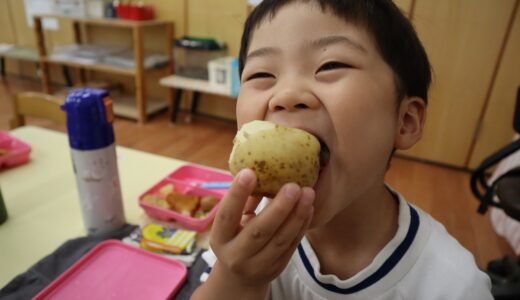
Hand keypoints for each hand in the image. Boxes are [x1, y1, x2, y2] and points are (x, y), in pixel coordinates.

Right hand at [210, 168, 314, 288]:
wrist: (239, 279)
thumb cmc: (234, 238)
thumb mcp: (230, 225)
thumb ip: (243, 203)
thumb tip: (259, 171)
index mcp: (220, 238)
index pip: (226, 216)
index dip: (236, 195)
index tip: (249, 172)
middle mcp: (236, 255)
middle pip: (259, 231)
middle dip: (278, 208)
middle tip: (293, 185)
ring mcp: (257, 265)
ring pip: (281, 239)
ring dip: (297, 215)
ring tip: (308, 192)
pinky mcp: (276, 269)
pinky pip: (292, 245)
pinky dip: (302, 225)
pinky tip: (309, 207)